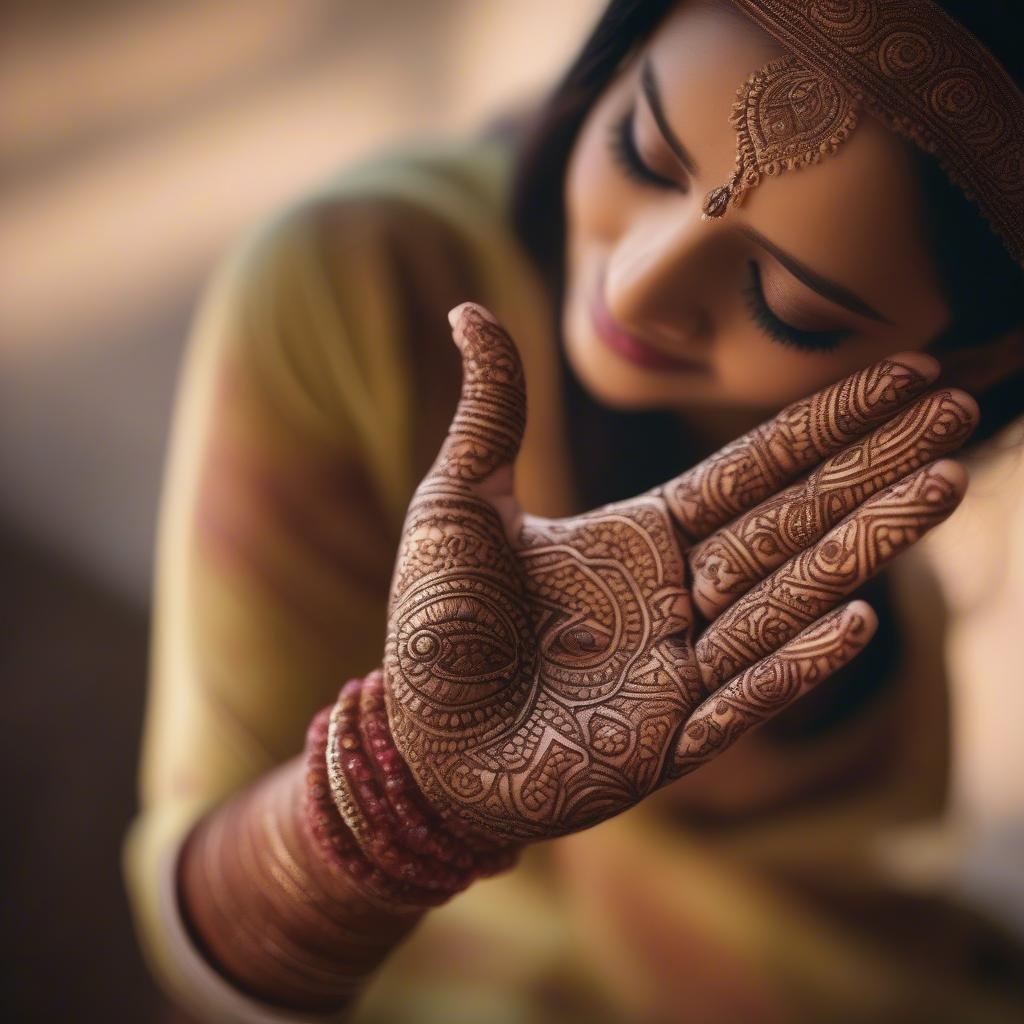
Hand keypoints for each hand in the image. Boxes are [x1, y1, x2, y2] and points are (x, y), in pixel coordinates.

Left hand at [383, 303, 975, 843]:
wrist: (416, 742)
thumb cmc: (437, 624)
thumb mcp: (457, 503)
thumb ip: (490, 413)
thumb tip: (470, 309)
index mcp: (641, 538)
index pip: (752, 470)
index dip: (825, 423)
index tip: (902, 374)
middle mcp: (677, 597)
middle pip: (791, 520)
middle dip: (874, 466)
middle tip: (961, 413)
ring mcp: (680, 671)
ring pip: (785, 598)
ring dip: (862, 546)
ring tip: (942, 486)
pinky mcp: (666, 743)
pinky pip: (740, 695)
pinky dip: (794, 660)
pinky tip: (859, 614)